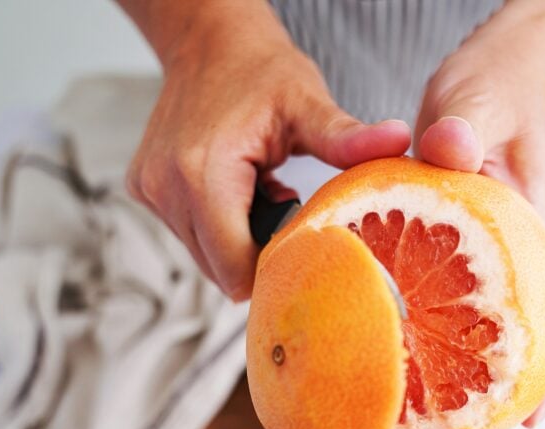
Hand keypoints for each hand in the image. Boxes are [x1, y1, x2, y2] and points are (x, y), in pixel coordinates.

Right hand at [123, 1, 409, 298]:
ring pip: (204, 258)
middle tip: (288, 210)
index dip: (275, 271)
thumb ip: (346, 138)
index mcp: (202, 174)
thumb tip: (400, 141)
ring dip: (239, 240)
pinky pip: (190, 235)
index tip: (306, 251)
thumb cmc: (260, 70)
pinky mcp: (144, 190)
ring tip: (264, 193)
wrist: (209, 39)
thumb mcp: (308, 103)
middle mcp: (165, 187)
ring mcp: (150, 190)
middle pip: (220, 270)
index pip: (235, 267)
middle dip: (259, 256)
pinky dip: (219, 225)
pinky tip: (242, 190)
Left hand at [415, 5, 544, 426]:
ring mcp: (489, 253)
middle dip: (514, 389)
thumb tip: (448, 150)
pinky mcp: (459, 244)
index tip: (538, 415)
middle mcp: (518, 255)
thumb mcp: (474, 103)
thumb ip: (464, 125)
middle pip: (535, 337)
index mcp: (534, 235)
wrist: (491, 76)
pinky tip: (397, 339)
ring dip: (473, 366)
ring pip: (492, 325)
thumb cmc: (493, 91)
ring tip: (429, 403)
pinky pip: (453, 298)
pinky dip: (436, 327)